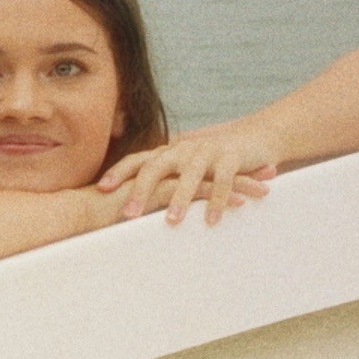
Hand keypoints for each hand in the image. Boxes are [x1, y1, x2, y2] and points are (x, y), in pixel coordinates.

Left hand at [97, 122, 280, 224]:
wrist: (257, 136)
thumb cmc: (214, 159)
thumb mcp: (185, 167)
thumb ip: (163, 182)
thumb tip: (132, 206)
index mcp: (169, 152)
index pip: (138, 160)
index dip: (119, 172)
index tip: (100, 188)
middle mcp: (184, 148)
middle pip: (157, 167)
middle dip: (141, 191)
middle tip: (129, 215)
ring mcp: (208, 151)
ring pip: (190, 174)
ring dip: (181, 199)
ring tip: (171, 222)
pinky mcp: (232, 157)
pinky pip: (224, 180)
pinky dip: (218, 201)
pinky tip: (211, 221)